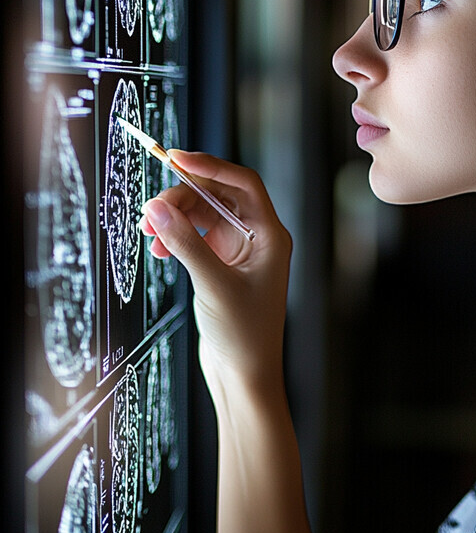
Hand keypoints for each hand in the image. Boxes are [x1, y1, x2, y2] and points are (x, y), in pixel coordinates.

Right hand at [140, 151, 291, 398]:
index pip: (243, 184)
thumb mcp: (212, 284)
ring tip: (149, 234)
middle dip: (184, 197)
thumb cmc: (243, 334)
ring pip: (203, 216)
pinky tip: (159, 250)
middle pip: (218, 196)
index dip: (210, 166)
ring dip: (175, 219)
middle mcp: (257, 237)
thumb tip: (156, 207)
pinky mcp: (221, 265)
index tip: (175, 158)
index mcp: (270, 234)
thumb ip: (184, 243)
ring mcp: (239, 250)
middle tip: (151, 210)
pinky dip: (176, 238)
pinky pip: (195, 237)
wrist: (244, 375)